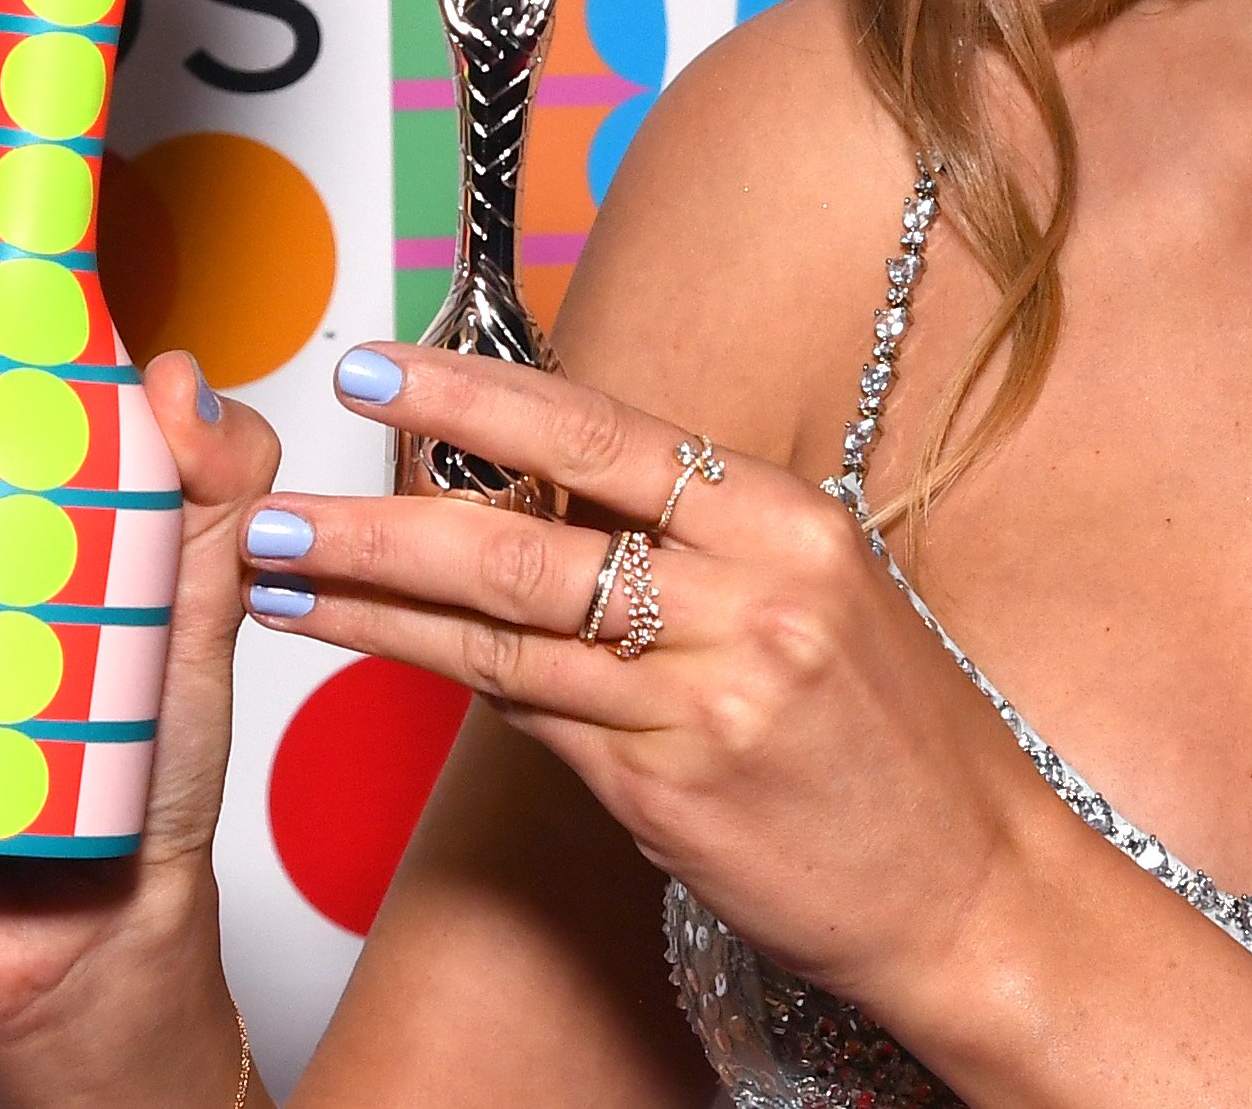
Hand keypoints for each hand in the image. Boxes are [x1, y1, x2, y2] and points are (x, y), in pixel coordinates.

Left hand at [239, 344, 1058, 1002]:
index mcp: (790, 518)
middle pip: (534, 537)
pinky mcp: (675, 792)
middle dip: (388, 505)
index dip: (481, 395)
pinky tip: (358, 649)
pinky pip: (531, 721)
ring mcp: (713, 696)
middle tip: (281, 483)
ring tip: (276, 568)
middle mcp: (755, 593)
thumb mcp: (821, 599)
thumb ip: (702, 544)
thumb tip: (552, 500)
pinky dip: (437, 680)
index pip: (607, 435)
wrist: (976, 886)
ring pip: (506, 632)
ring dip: (373, 597)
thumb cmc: (893, 741)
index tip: (383, 365)